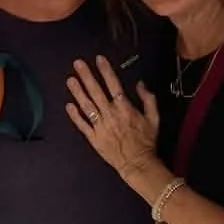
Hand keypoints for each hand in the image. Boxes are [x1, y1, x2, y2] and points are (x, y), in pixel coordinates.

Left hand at [67, 56, 161, 184]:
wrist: (137, 163)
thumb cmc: (146, 141)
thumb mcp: (154, 118)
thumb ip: (148, 99)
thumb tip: (140, 84)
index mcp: (124, 108)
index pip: (113, 85)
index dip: (105, 71)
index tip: (99, 59)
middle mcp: (110, 115)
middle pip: (96, 91)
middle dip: (86, 76)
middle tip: (78, 64)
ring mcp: (100, 126)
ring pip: (87, 106)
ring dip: (78, 92)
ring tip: (70, 80)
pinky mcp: (94, 138)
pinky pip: (82, 125)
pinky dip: (75, 115)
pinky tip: (69, 105)